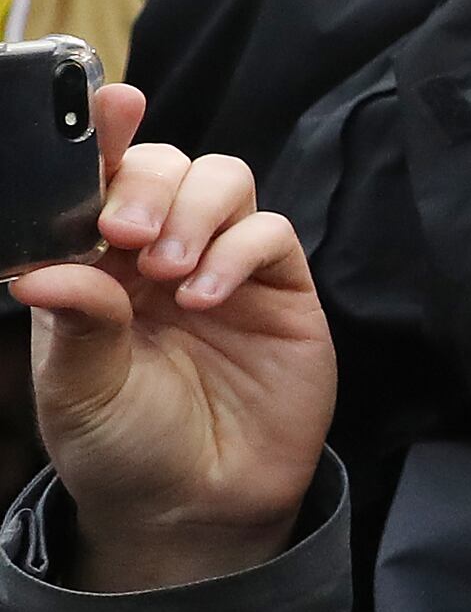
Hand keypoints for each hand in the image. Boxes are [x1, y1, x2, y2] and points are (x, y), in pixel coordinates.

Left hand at [12, 85, 329, 592]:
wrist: (196, 506)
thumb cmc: (123, 446)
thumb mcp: (75, 390)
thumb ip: (72, 322)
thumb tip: (48, 268)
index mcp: (97, 262)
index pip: (99, 177)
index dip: (103, 134)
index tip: (108, 105)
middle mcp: (161, 252)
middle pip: (168, 163)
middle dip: (148, 182)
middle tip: (129, 234)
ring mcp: (226, 266)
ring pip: (225, 181)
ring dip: (197, 210)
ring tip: (172, 272)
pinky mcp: (281, 291)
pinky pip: (271, 234)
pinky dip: (240, 251)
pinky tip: (209, 298)